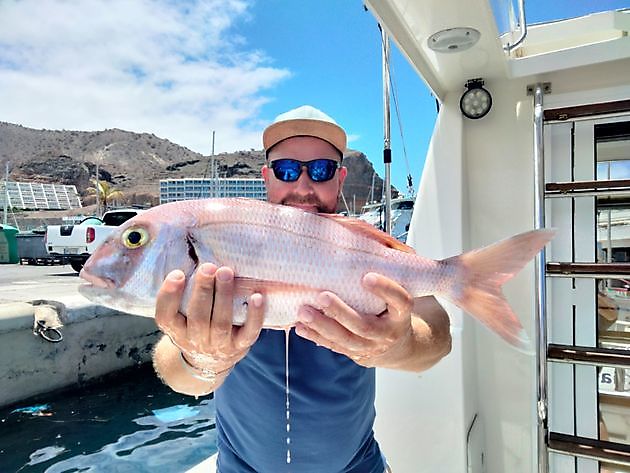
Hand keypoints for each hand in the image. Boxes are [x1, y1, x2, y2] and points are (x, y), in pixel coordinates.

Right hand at [154, 263, 264, 372]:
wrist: (209, 362)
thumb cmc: (194, 327)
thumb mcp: (180, 317)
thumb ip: (182, 295)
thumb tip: (190, 257)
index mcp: (176, 330)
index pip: (166, 316)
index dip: (169, 296)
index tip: (177, 274)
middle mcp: (195, 340)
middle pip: (197, 316)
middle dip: (203, 291)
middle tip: (208, 267)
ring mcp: (218, 345)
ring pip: (221, 323)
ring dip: (224, 297)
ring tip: (226, 272)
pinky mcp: (240, 346)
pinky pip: (249, 332)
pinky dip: (254, 315)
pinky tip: (257, 296)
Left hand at [295, 272, 413, 367]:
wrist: (397, 346)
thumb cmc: (392, 311)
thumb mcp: (398, 296)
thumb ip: (387, 276)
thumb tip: (368, 241)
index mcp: (401, 315)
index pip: (399, 301)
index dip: (385, 290)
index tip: (368, 276)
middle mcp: (387, 333)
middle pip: (364, 326)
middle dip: (341, 312)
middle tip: (322, 296)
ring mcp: (370, 346)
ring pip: (345, 339)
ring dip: (322, 325)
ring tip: (303, 312)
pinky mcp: (353, 353)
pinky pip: (333, 346)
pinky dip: (315, 336)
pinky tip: (300, 326)